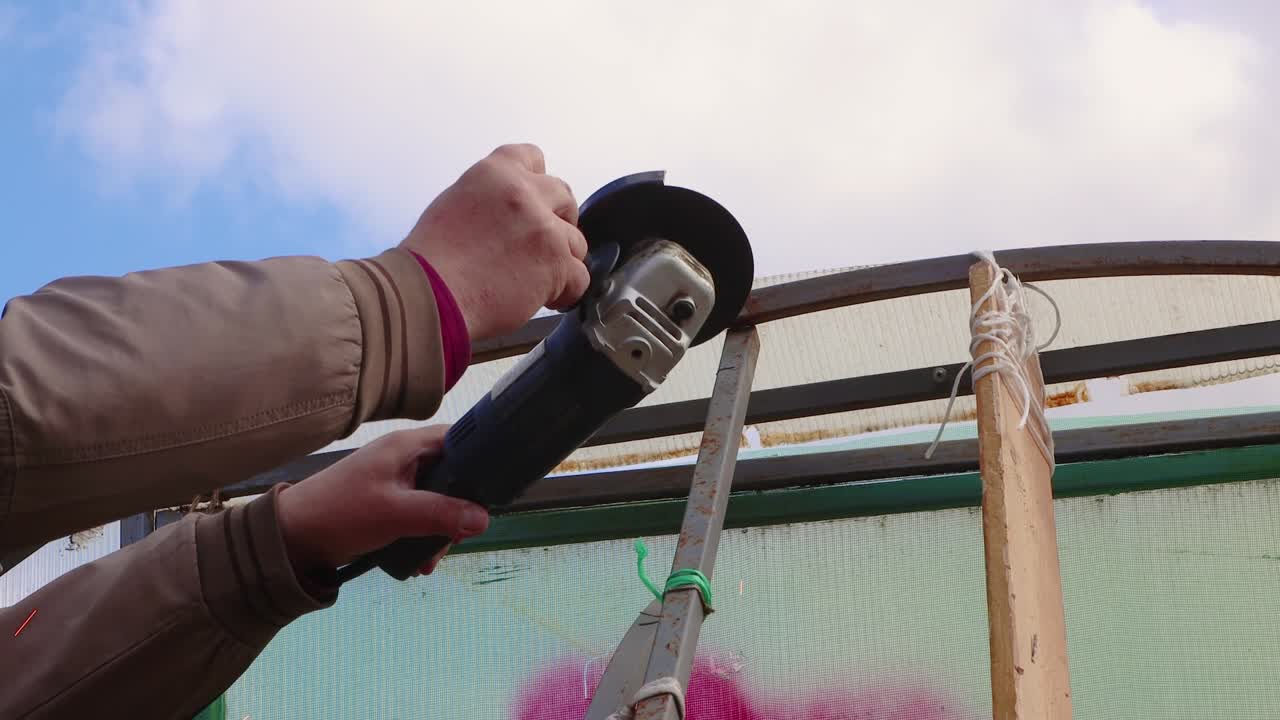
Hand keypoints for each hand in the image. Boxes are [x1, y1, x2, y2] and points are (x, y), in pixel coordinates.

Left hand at [276, 426, 488, 574]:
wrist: (291, 538)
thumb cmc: (340, 513)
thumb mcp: (396, 514)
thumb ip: (442, 513)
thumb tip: (484, 518)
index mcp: (406, 446)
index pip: (458, 437)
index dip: (480, 459)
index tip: (493, 489)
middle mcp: (404, 458)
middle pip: (451, 475)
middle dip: (459, 509)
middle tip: (458, 537)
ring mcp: (395, 481)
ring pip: (436, 500)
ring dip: (439, 530)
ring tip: (431, 559)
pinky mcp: (387, 504)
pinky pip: (419, 515)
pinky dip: (422, 536)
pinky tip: (419, 562)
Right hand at [403, 143, 590, 341]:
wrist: (429, 296)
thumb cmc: (430, 262)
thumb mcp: (454, 206)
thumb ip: (490, 201)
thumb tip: (509, 217)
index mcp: (494, 173)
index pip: (533, 157)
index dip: (538, 184)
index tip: (535, 204)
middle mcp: (523, 193)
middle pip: (564, 197)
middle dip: (559, 221)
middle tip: (542, 246)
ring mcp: (544, 228)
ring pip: (576, 242)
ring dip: (561, 261)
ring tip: (536, 281)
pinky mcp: (556, 264)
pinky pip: (580, 278)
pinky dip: (567, 292)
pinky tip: (547, 299)